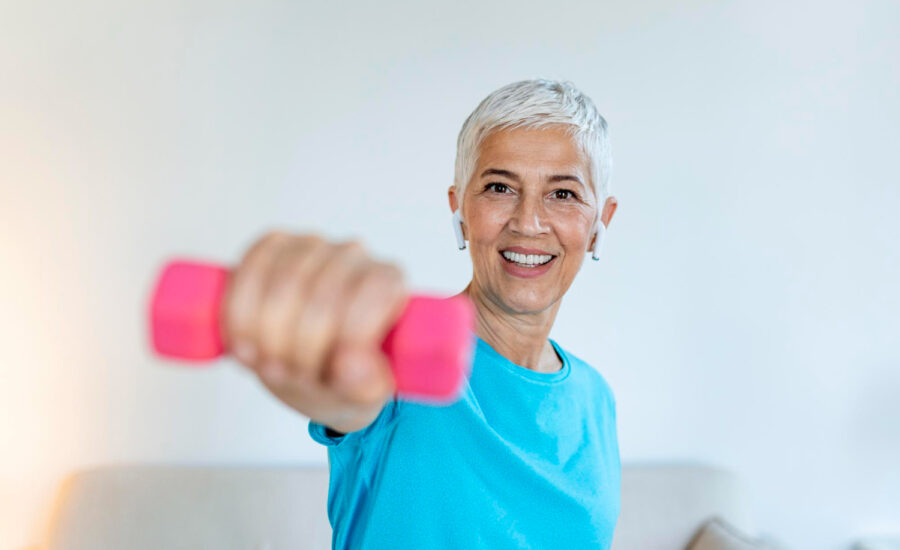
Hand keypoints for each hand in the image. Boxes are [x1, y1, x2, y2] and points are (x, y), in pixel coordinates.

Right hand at [220, 230, 408, 432]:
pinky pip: (248, 272)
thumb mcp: (361, 393)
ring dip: (267, 339)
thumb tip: (351, 366)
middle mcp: (355, 255)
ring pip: (281, 287)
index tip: (324, 376)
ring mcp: (313, 246)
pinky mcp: (274, 246)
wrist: (310, 367)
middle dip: (299, 350)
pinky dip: (239, 315)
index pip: (371, 295)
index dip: (344, 339)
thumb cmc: (345, 377)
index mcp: (389, 283)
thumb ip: (365, 385)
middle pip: (321, 297)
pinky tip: (244, 343)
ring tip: (270, 365)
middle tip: (292, 377)